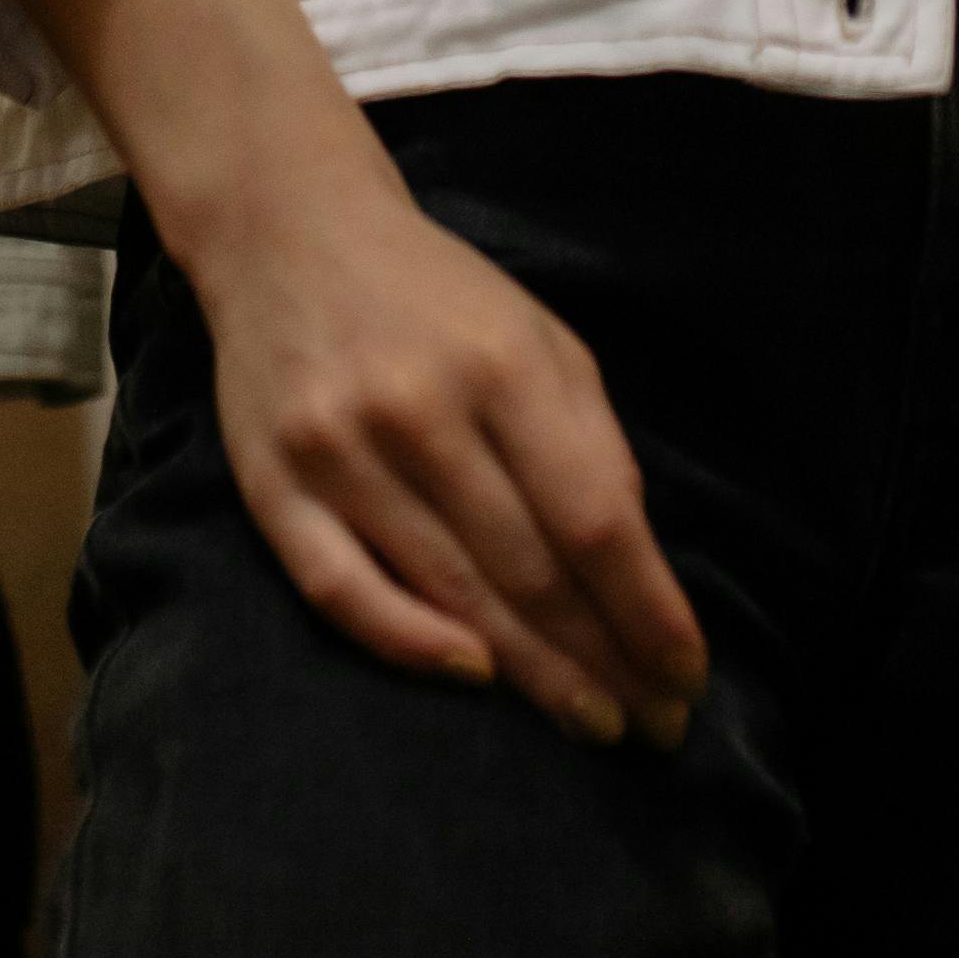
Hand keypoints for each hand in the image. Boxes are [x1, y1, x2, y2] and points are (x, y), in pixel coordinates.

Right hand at [178, 144, 709, 750]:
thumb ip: (589, 439)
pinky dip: (408, 644)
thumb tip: (634, 566)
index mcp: (502, 364)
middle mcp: (419, 410)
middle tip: (654, 725)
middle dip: (605, 661)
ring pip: (451, 592)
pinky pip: (341, 591)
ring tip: (593, 720)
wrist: (286, 232)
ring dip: (533, 674)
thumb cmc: (436, 297)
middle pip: (530, 571)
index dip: (648, 611)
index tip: (687, 677)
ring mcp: (338, 451)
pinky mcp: (271, 485)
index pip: (594, 519)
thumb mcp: (537, 336)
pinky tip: (473, 677)